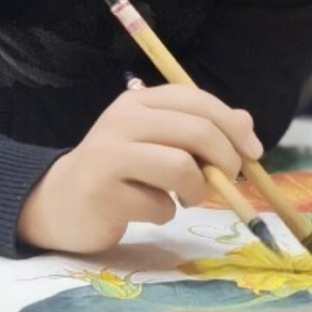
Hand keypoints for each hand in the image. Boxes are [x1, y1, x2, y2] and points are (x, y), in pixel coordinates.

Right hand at [16, 84, 262, 253]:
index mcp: (138, 101)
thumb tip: (246, 123)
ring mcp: (110, 155)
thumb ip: (198, 128)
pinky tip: (151, 209)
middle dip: (226, 159)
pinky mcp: (103, 193)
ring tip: (188, 198)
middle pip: (195, 131)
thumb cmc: (118, 169)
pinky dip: (167, 213)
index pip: (195, 98)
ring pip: (181, 167)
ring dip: (198, 190)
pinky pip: (159, 205)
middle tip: (228, 180)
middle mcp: (123, 120)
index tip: (253, 151)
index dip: (231, 123)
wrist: (59, 201)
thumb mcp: (157, 139)